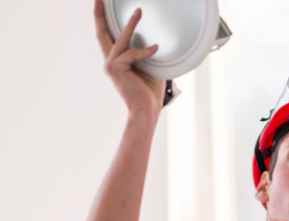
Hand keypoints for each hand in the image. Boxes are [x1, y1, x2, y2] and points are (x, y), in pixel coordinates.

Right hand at [93, 0, 164, 116]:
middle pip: (102, 32)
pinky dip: (145, 52)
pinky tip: (155, 49)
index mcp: (118, 60)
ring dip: (131, 24)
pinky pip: (132, 54)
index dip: (105, 20)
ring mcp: (111, 64)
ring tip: (139, 11)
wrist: (146, 110)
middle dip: (100, 13)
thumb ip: (148, 55)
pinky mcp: (115, 68)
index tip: (103, 4)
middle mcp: (111, 61)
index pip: (109, 36)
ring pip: (121, 38)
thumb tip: (155, 42)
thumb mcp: (151, 68)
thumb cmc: (150, 93)